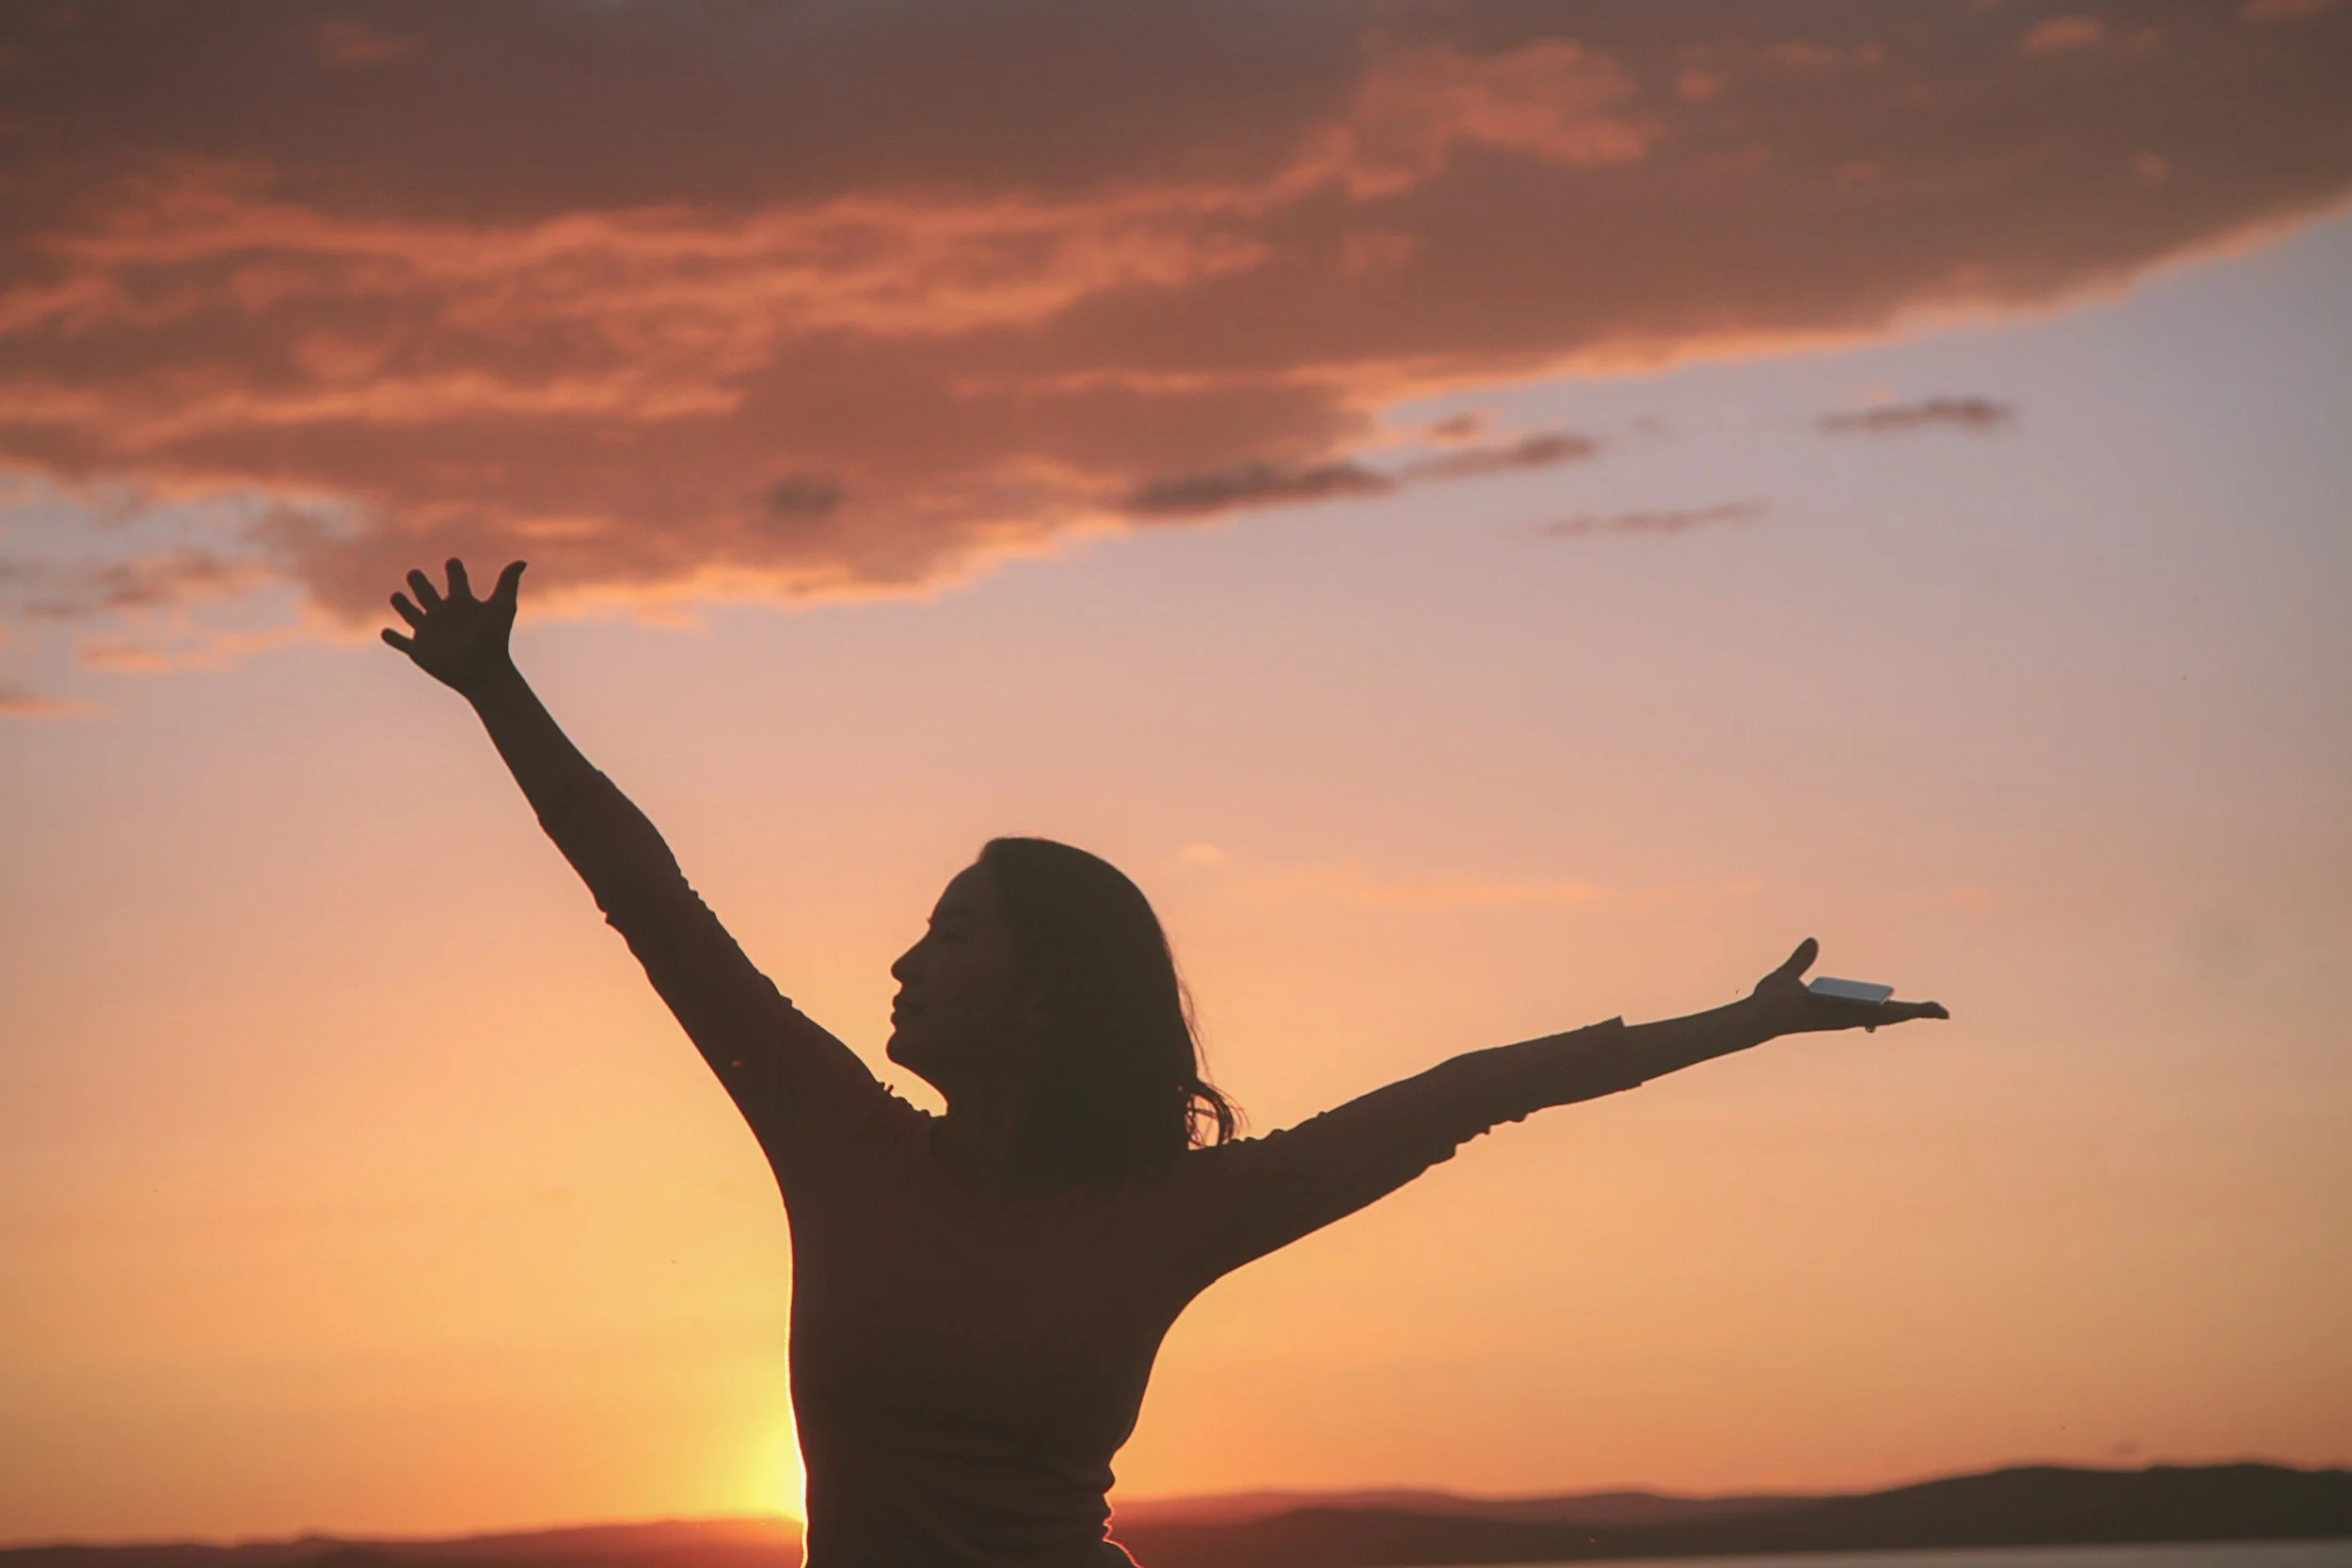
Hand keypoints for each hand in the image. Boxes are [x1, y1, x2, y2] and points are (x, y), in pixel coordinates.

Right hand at [382, 558, 526, 696]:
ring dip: (402, 605)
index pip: (456, 580)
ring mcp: (430, 632)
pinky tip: (384, 632)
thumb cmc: (496, 639)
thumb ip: (508, 582)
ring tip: (396, 595)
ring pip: (411, 614)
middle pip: (427, 593)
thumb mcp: (502, 607)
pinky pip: (402, 643)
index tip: (453, 563)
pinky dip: (392, 639)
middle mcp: (444, 615)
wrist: (485, 673)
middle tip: (414, 574)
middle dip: (419, 583)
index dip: (455, 570)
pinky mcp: (419, 651)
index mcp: (462, 603)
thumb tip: (523, 561)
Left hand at [1746, 938, 1947, 1038]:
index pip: (1866, 1005)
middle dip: (1910, 1012)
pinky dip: (1902, 1013)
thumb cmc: (1770, 1001)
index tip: (1893, 1002)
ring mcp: (1847, 1017)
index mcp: (1834, 1004)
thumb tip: (1812, 941)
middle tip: (1939, 1011)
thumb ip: (1801, 960)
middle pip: (1883, 1013)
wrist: (1761, 1012)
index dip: (1882, 1003)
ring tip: (1942, 1011)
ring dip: (1915, 1013)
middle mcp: (1843, 1013)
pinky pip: (1877, 1015)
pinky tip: (1918, 1011)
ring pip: (1887, 1016)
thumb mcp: (1788, 974)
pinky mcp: (1846, 1017)